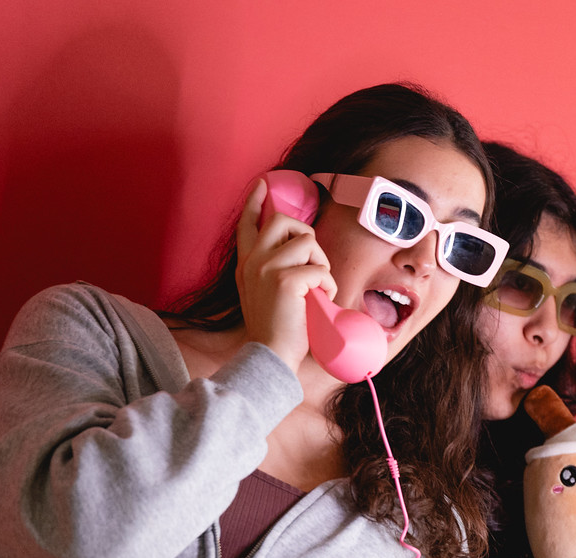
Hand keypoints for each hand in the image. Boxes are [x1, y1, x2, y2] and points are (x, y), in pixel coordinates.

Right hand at [234, 178, 339, 372]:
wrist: (270, 355)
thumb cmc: (275, 330)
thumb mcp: (262, 293)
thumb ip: (272, 270)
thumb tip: (299, 253)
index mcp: (246, 264)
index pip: (246, 223)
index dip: (254, 202)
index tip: (262, 185)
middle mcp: (253, 261)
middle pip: (283, 220)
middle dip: (306, 234)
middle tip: (313, 261)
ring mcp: (267, 268)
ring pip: (308, 242)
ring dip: (322, 263)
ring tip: (318, 287)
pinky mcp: (286, 281)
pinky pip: (320, 270)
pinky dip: (329, 285)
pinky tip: (322, 300)